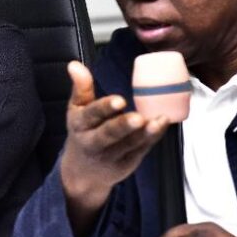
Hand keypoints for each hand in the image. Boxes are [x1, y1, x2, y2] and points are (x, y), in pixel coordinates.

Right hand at [59, 61, 168, 235]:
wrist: (83, 171)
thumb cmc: (83, 132)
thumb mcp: (76, 110)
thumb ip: (80, 88)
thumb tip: (74, 64)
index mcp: (80, 125)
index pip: (91, 115)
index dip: (104, 108)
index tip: (119, 100)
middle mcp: (93, 142)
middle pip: (108, 134)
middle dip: (122, 126)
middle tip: (138, 117)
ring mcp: (112, 155)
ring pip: (128, 144)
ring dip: (144, 133)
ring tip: (156, 121)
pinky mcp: (128, 162)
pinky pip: (142, 149)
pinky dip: (152, 137)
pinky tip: (161, 124)